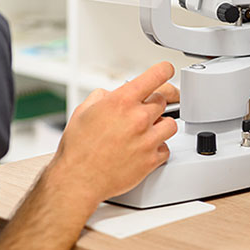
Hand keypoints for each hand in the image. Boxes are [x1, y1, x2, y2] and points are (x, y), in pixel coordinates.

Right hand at [48, 61, 177, 207]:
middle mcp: (138, 118)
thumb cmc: (78, 147)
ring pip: (170, 124)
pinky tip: (144, 148)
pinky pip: (166, 148)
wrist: (79, 179)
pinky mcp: (151, 160)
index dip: (164, 70)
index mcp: (122, 101)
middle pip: (163, 100)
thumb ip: (102, 96)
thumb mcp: (84, 110)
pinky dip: (158, 148)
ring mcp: (147, 140)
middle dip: (153, 103)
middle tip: (141, 112)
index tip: (167, 70)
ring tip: (146, 130)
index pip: (155, 76)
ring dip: (160, 125)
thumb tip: (112, 94)